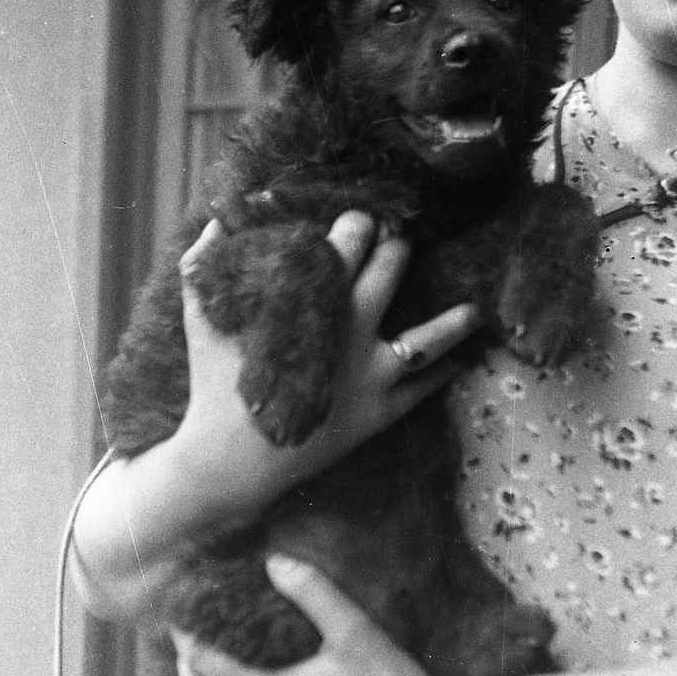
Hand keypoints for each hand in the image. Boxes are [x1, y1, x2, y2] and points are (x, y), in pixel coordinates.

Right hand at [170, 212, 481, 514]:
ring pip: (426, 339)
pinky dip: (442, 374)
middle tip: (402, 238)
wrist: (231, 461)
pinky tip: (458, 362)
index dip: (358, 223)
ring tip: (475, 310)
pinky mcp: (377, 414)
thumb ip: (204, 262)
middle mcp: (351, 332)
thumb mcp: (201, 318)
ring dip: (453, 321)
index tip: (362, 214)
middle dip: (397, 249)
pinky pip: (420, 391)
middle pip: (388, 274)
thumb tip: (219, 220)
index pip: (346, 244)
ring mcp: (370, 376)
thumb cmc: (215, 385)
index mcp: (314, 302)